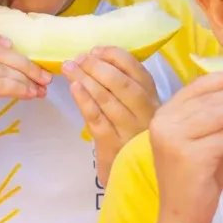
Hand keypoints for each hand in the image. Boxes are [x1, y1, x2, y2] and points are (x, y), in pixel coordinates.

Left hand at [67, 46, 161, 186]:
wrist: (136, 172)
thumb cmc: (134, 132)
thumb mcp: (140, 107)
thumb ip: (128, 83)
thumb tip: (96, 55)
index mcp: (153, 97)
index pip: (137, 70)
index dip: (115, 56)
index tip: (96, 50)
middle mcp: (145, 112)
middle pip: (121, 84)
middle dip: (97, 67)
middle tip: (79, 58)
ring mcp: (129, 130)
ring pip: (106, 99)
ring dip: (85, 80)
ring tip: (69, 67)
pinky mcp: (112, 144)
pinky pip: (96, 118)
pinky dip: (84, 101)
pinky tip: (74, 88)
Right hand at [146, 70, 222, 222]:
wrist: (183, 216)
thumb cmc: (196, 178)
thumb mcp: (202, 141)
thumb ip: (214, 118)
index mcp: (164, 115)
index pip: (196, 87)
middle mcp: (164, 124)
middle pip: (210, 100)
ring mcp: (174, 140)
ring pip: (219, 116)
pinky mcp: (189, 157)